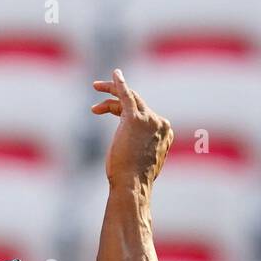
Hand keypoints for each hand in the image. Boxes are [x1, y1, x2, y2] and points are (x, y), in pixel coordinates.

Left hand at [91, 69, 172, 191]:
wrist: (132, 186)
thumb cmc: (132, 180)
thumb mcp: (139, 161)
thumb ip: (141, 149)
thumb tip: (133, 150)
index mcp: (164, 132)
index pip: (142, 113)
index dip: (120, 110)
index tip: (103, 111)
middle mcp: (160, 123)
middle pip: (136, 102)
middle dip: (116, 97)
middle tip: (98, 92)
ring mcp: (149, 119)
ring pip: (130, 97)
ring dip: (112, 89)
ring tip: (95, 85)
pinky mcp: (135, 118)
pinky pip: (126, 94)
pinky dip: (120, 84)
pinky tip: (115, 74)